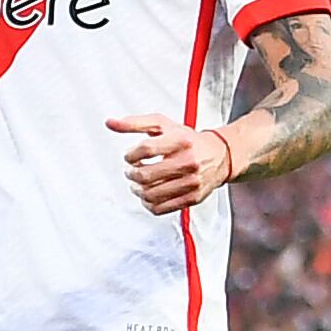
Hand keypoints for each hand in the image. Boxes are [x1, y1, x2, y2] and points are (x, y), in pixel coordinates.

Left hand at [111, 114, 236, 215]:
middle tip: (131, 171)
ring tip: (137, 183)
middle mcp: (188, 162)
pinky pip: (161, 208)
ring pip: (151, 194)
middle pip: (145, 175)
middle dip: (131, 174)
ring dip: (137, 190)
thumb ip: (134, 123)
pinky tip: (147, 194)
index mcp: (180, 140)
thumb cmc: (187, 139)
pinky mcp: (192, 198)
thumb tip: (109, 122)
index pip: (145, 149)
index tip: (129, 156)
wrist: (220, 155)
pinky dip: (147, 204)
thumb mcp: (163, 125)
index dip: (130, 155)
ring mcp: (191, 182)